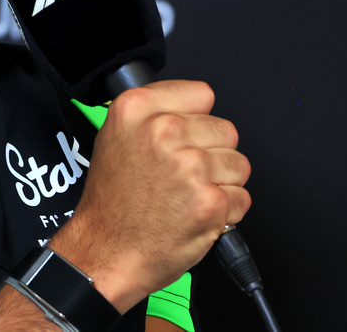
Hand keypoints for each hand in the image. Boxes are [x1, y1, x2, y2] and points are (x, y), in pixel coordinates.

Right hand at [48, 80, 251, 310]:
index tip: (184, 138)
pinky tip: (195, 214)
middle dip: (212, 153)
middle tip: (182, 175)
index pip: (201, 94)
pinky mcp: (210, 201)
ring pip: (238, 163)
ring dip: (221, 183)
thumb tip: (193, 108)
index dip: (196, 119)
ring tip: (188, 196)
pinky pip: (241, 197)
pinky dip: (225, 211)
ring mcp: (190, 166)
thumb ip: (154, 113)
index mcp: (137, 108)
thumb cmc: (111, 203)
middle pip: (225, 129)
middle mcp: (163, 131)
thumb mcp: (115, 136)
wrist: (105, 253)